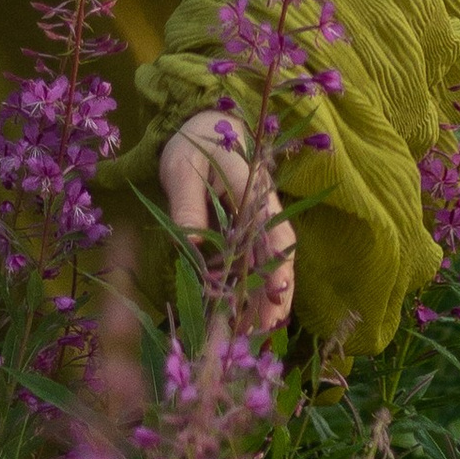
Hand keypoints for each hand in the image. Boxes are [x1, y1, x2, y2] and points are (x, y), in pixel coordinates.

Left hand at [159, 109, 297, 334]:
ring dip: (269, 296)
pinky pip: (257, 262)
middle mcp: (263, 205)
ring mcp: (259, 219)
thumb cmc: (191, 147)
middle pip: (279, 251)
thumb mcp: (180, 170)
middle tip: (270, 327)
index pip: (270, 225)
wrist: (201, 127)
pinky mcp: (249, 231)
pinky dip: (254, 289)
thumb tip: (188, 245)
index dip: (276, 259)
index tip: (279, 290)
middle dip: (277, 290)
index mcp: (250, 186)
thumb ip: (186, 205)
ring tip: (262, 332)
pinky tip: (247, 315)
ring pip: (272, 261)